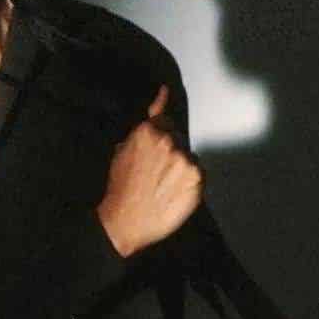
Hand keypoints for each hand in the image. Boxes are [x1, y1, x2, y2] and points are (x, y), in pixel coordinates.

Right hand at [95, 85, 205, 256]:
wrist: (125, 221)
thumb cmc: (120, 189)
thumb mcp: (121, 151)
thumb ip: (141, 129)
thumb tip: (158, 102)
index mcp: (148, 131)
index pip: (165, 117)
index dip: (163, 127)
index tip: (167, 97)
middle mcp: (169, 141)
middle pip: (178, 138)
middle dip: (171, 150)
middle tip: (157, 172)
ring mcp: (185, 159)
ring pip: (189, 156)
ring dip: (181, 167)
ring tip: (163, 186)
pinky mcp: (197, 178)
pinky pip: (198, 173)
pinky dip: (190, 181)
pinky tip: (173, 193)